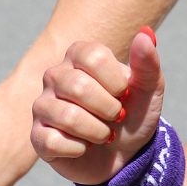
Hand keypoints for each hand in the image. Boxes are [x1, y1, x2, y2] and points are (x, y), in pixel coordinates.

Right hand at [31, 28, 164, 185]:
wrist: (126, 153)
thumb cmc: (135, 112)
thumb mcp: (149, 88)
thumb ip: (148, 61)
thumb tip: (145, 32)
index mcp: (81, 55)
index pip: (94, 56)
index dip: (117, 80)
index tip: (125, 92)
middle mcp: (56, 75)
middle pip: (78, 86)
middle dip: (109, 108)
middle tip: (117, 116)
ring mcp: (43, 106)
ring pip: (67, 116)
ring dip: (98, 130)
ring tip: (105, 133)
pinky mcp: (37, 136)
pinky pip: (54, 142)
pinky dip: (80, 148)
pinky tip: (85, 146)